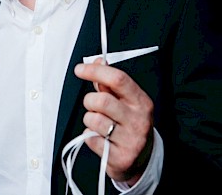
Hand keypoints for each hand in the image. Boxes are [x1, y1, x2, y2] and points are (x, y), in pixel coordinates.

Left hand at [74, 59, 153, 184]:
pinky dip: (90, 137)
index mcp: (141, 102)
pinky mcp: (119, 158)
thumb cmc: (130, 125)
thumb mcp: (127, 102)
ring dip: (89, 120)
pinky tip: (101, 138)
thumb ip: (110, 83)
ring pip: (93, 120)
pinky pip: (90, 140)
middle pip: (101, 100)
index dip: (95, 71)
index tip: (80, 70)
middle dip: (89, 101)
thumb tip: (98, 61)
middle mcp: (138, 120)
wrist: (142, 160)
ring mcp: (130, 140)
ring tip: (99, 124)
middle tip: (92, 106)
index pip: (118, 79)